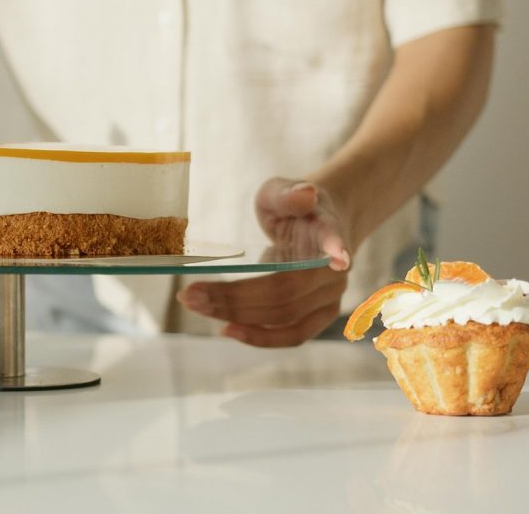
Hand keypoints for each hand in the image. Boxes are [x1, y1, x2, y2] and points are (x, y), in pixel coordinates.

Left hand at [178, 177, 351, 346]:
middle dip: (236, 296)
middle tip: (190, 294)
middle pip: (287, 289)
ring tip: (197, 306)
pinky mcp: (317, 316)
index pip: (330, 239)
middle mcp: (334, 269)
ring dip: (238, 316)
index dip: (334, 247)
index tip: (338, 257)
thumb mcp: (280, 192)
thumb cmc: (291, 209)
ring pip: (286, 316)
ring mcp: (329, 297)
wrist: (316, 226)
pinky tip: (226, 329)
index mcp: (328, 231)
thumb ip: (287, 194)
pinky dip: (259, 337)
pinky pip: (293, 335)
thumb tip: (305, 193)